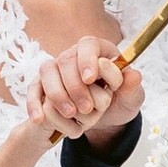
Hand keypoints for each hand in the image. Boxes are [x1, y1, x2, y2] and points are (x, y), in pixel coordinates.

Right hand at [28, 43, 142, 140]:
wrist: (102, 121)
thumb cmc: (118, 103)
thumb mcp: (131, 100)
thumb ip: (133, 88)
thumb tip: (134, 75)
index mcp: (99, 51)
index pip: (89, 45)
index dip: (88, 60)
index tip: (91, 79)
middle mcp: (75, 55)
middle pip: (66, 59)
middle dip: (75, 85)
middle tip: (86, 108)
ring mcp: (56, 69)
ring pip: (48, 71)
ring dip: (57, 94)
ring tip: (70, 114)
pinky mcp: (42, 85)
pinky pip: (34, 89)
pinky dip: (34, 103)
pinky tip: (39, 119)